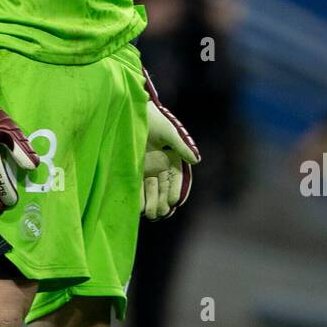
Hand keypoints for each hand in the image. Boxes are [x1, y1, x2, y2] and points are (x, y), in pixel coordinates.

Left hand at [142, 67, 200, 220]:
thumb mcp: (168, 130)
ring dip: (153, 203)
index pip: (177, 178)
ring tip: (152, 215)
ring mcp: (147, 168)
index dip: (176, 190)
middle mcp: (161, 165)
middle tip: (162, 213)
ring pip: (152, 190)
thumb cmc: (152, 118)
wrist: (130, 111)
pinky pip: (138, 187)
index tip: (174, 201)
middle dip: (164, 201)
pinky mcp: (134, 169)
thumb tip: (197, 160)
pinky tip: (139, 210)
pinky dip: (140, 199)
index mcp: (173, 157)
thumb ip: (181, 145)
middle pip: (164, 187)